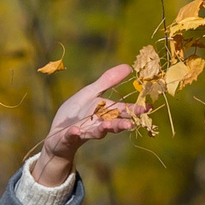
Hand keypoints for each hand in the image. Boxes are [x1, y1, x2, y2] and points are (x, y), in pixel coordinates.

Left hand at [31, 64, 144, 187]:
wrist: (58, 134)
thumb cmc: (76, 113)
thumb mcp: (91, 93)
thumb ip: (108, 81)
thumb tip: (128, 67)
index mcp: (103, 112)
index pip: (121, 110)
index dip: (133, 109)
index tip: (147, 108)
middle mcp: (97, 124)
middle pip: (111, 124)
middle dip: (120, 124)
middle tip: (130, 124)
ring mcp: (83, 131)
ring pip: (95, 132)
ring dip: (102, 130)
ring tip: (107, 126)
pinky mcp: (68, 137)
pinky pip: (71, 136)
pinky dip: (72, 134)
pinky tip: (74, 131)